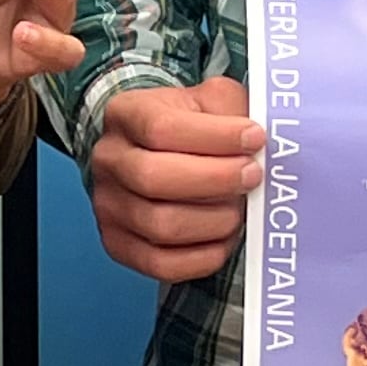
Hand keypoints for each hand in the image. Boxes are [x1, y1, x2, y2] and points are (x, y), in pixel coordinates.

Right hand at [85, 76, 261, 284]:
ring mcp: (108, 206)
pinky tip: (223, 238)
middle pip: (154, 178)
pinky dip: (203, 257)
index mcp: (126, 115)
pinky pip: (161, 264)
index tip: (255, 139)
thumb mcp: (209, 101)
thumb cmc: (190, 128)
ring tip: (239, 208)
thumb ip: (232, 110)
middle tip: (253, 176)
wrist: (156, 153)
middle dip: (216, 180)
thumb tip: (258, 140)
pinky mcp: (119, 245)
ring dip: (214, 220)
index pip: (162, 128)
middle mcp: (108, 160)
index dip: (215, 137)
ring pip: (161, 225)